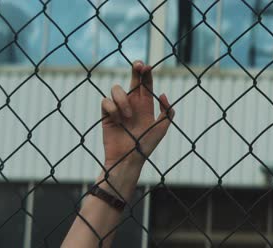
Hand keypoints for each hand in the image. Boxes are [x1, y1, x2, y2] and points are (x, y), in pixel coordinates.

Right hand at [100, 61, 173, 176]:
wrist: (129, 159)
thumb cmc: (146, 146)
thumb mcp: (162, 128)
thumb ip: (167, 111)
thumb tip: (161, 94)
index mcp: (145, 105)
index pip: (146, 84)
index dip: (146, 73)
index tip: (147, 66)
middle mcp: (132, 103)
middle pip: (132, 80)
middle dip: (135, 70)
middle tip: (138, 66)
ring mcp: (118, 108)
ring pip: (116, 89)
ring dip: (123, 100)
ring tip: (129, 116)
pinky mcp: (106, 115)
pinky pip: (106, 102)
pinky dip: (113, 109)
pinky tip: (117, 121)